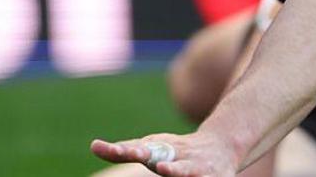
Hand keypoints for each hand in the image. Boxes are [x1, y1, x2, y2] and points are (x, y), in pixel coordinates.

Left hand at [90, 130, 237, 176]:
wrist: (222, 144)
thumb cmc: (177, 150)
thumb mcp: (151, 147)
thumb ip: (124, 150)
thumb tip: (94, 147)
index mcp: (159, 149)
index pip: (139, 149)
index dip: (127, 150)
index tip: (115, 150)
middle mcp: (178, 156)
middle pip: (165, 159)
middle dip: (157, 161)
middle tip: (154, 164)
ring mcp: (196, 167)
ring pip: (187, 170)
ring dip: (177, 171)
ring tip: (165, 170)